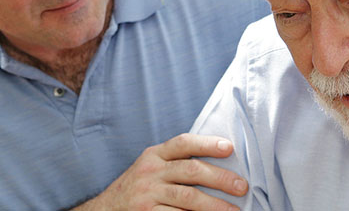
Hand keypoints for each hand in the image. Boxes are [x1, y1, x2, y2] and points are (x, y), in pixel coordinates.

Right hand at [74, 133, 246, 210]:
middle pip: (191, 171)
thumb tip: (221, 161)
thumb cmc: (140, 184)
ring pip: (188, 199)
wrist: (107, 208)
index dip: (207, 143)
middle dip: (220, 179)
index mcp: (155, 154)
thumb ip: (178, 160)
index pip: (184, 143)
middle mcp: (150, 172)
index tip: (229, 148)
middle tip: (241, 186)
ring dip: (214, 206)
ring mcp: (148, 195)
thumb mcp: (153, 165)